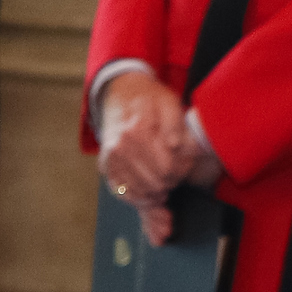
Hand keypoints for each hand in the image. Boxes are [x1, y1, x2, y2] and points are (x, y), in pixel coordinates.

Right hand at [96, 67, 201, 241]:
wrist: (120, 94)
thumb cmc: (149, 100)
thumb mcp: (169, 102)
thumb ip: (176, 124)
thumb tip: (174, 145)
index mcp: (138, 130)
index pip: (167, 168)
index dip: (182, 170)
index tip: (186, 164)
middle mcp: (120, 145)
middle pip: (155, 182)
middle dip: (171, 180)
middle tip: (177, 171)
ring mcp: (110, 158)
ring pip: (140, 192)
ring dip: (157, 191)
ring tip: (166, 179)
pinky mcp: (106, 167)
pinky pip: (123, 193)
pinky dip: (140, 197)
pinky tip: (151, 192)